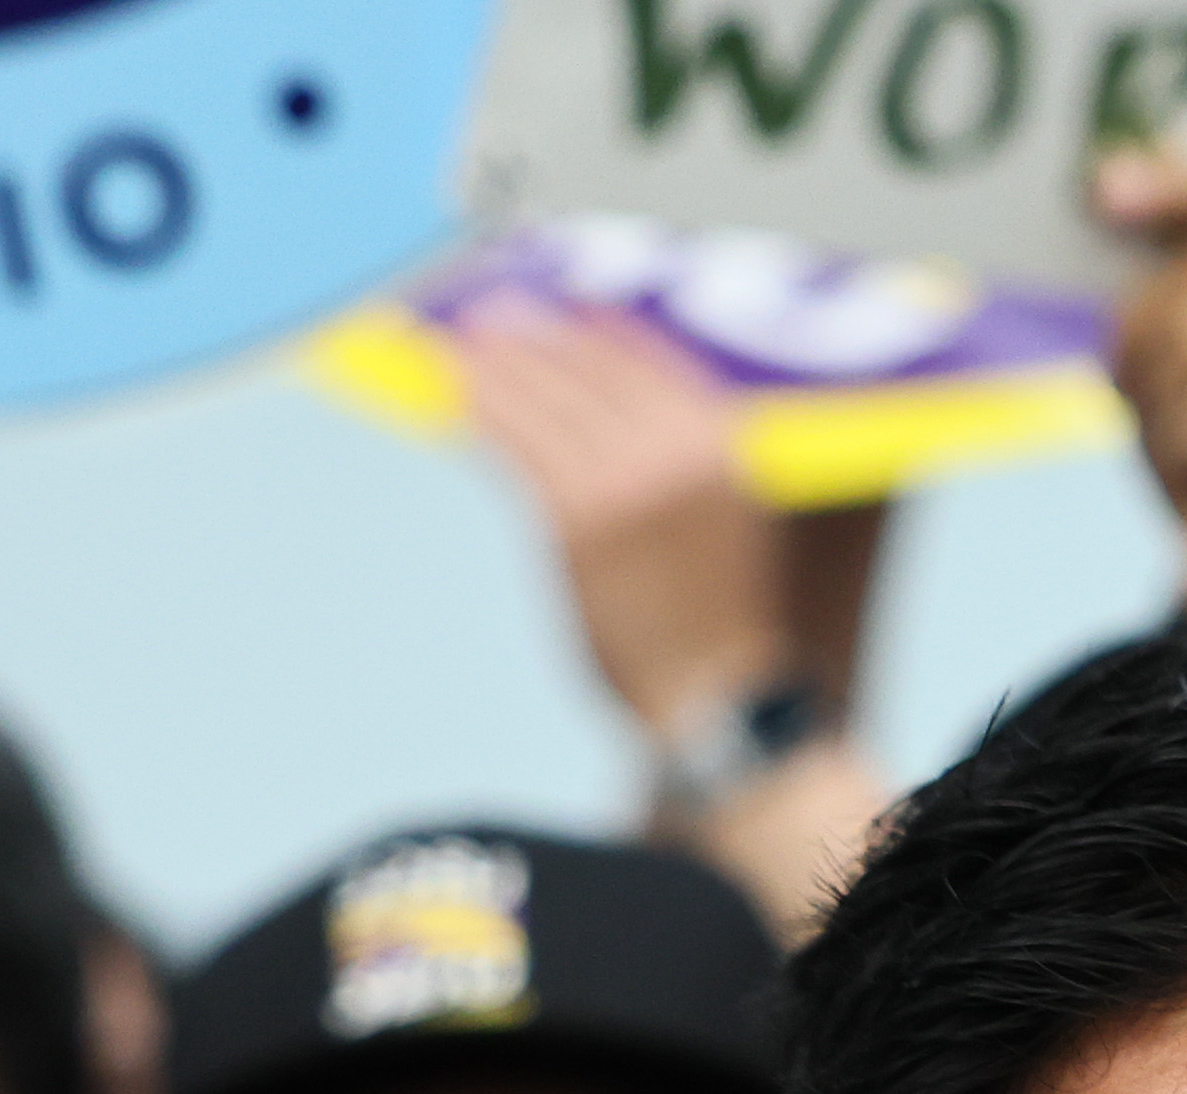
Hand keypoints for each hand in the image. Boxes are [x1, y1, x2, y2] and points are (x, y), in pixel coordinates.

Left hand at [450, 295, 789, 739]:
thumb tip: (609, 403)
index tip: (560, 304)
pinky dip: (478, 415)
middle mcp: (676, 450)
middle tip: (491, 314)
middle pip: (586, 366)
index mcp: (722, 441)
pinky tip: (454, 399)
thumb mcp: (733, 516)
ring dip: (493, 364)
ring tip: (460, 344)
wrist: (716, 696)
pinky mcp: (575, 523)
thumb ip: (686, 453)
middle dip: (530, 335)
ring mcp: (624, 483)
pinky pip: (513, 447)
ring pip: (541, 398)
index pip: (646, 354)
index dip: (593, 323)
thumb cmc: (724, 616)